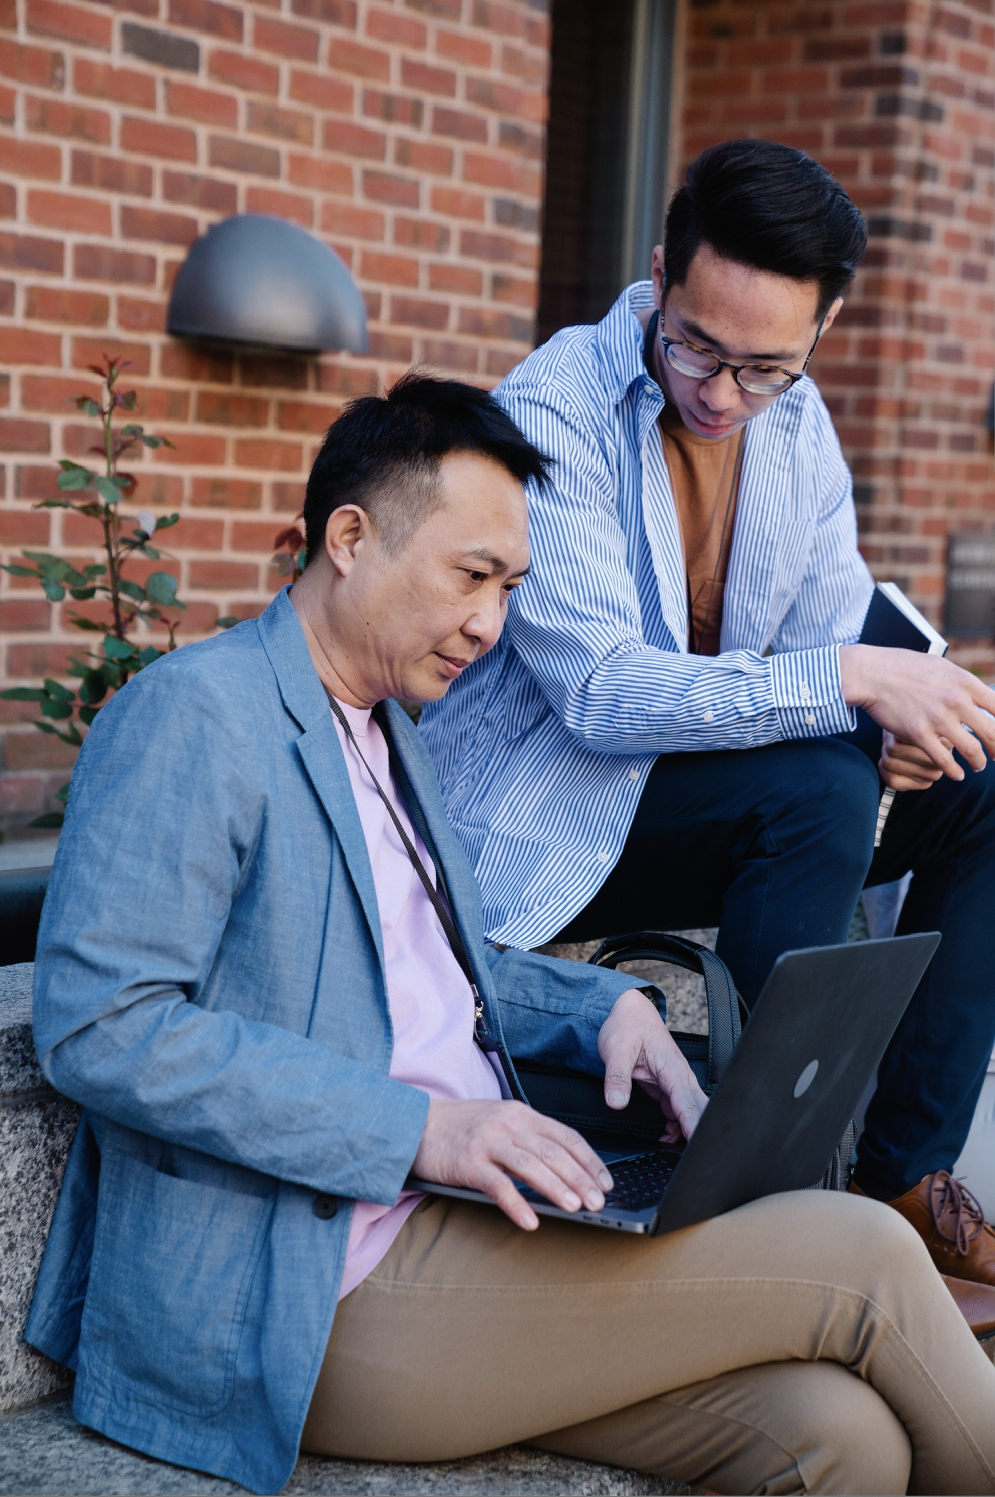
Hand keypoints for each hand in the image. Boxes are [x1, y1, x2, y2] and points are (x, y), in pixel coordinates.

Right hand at [412, 1096, 613, 1230]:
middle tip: (598, 1201)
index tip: (605, 1181)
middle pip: (553, 1152)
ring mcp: (488, 1142)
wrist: (416, 1124)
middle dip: (580, 1178)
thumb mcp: (500, 1119)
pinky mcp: (468, 1163)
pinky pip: (498, 1186)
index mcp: (521, 1113)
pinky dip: (516, 1204)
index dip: (589, 1160)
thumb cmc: (461, 1126)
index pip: (566, 1136)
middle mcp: (508, 1124)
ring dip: (556, 1188)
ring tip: (575, 1207)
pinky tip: (530, 1221)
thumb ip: (529, 1136)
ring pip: (531, 1166)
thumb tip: (564, 1166)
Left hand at [598, 988, 708, 1143]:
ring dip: (686, 1130)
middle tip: (693, 1156)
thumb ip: (617, 1077)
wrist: (628, 1012)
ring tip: (673, 1152)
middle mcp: (679, 1076)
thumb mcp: (616, 1050)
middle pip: (698, 1110)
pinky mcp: (668, 1085)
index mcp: (672, 1068)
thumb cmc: (626, 1026)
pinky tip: (667, 1136)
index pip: (687, 1103)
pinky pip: (679, 1109)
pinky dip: (677, 1124)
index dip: (694, 1126)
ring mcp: (676, 1081)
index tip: (699, 1146)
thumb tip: (616, 1102)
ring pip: (690, 1111)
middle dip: (699, 1132)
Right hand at [839, 645, 994, 781]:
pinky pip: (943, 760)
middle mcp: (956, 700)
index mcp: (964, 682)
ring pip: (972, 750)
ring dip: (979, 762)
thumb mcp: (942, 666)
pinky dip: (954, 771)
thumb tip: (982, 693)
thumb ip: (963, 682)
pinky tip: (956, 775)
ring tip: (978, 766)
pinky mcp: (918, 734)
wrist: (872, 673)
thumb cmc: (904, 667)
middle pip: (992, 732)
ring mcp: (938, 718)